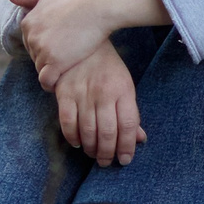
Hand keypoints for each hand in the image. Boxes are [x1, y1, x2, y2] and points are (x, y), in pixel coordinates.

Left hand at [7, 0, 168, 90]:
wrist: (96, 7)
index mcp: (28, 23)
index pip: (30, 43)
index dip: (45, 45)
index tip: (60, 44)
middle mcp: (31, 37)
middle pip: (35, 57)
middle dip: (47, 58)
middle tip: (66, 55)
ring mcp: (42, 51)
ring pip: (41, 69)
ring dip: (52, 71)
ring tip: (67, 68)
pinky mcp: (55, 63)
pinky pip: (47, 80)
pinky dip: (52, 83)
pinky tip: (62, 80)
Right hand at [53, 44, 144, 166]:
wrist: (82, 41)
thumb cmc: (108, 68)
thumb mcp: (125, 85)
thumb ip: (130, 112)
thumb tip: (139, 139)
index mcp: (123, 91)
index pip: (128, 125)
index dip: (127, 146)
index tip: (125, 159)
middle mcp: (104, 94)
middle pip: (108, 132)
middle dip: (108, 153)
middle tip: (107, 162)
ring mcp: (83, 94)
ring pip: (87, 131)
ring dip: (91, 149)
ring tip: (94, 155)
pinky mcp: (64, 94)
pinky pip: (67, 122)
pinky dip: (72, 137)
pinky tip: (77, 143)